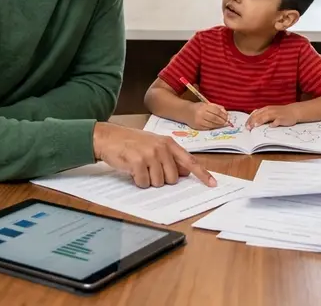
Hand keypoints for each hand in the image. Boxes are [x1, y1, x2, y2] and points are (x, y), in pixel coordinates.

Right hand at [93, 122, 216, 188]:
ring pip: (158, 183)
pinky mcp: (137, 161)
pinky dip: (138, 181)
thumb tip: (185, 172)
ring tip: (139, 168)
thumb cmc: (131, 142)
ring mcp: (150, 154)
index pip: (190, 161)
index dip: (202, 174)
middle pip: (173, 178)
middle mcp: (162, 148)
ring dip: (148, 181)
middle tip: (149, 169)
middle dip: (162, 179)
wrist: (108, 137)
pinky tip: (132, 170)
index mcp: (169, 143)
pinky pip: (144, 183)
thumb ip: (170, 157)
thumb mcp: (154, 145)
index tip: (212, 184)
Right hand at [188, 102, 231, 129]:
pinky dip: (213, 127)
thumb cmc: (197, 107)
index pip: (216, 111)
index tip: (227, 116)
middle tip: (226, 122)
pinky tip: (216, 126)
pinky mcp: (197, 127)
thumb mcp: (206, 104)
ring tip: (223, 124)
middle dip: (222, 121)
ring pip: (212, 124)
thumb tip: (225, 112)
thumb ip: (216, 107)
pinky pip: (208, 128)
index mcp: (203, 107)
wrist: (185, 112)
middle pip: (215, 119)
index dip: (223, 114)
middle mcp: (201, 114)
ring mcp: (199, 122)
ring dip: (219, 125)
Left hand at [245, 105, 298, 129]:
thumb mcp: (270, 111)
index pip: (255, 114)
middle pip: (260, 115)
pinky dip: (274, 123)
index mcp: (266, 109)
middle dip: (253, 121)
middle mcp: (270, 110)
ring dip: (261, 121)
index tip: (245, 126)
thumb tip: (252, 122)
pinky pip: (277, 121)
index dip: (250, 119)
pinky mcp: (282, 118)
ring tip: (256, 125)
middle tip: (248, 127)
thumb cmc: (280, 112)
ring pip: (267, 116)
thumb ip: (262, 115)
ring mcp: (276, 114)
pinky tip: (271, 126)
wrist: (293, 111)